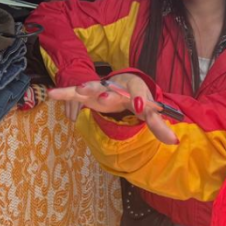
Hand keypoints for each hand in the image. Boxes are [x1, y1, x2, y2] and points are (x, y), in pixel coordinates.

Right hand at [49, 74, 177, 144]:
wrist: (124, 84)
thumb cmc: (137, 98)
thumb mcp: (149, 111)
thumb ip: (158, 125)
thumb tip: (174, 142)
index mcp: (136, 89)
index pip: (141, 94)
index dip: (143, 101)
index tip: (145, 109)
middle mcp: (117, 86)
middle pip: (115, 89)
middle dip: (111, 94)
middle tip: (107, 97)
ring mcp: (101, 89)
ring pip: (94, 87)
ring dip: (88, 88)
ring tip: (80, 89)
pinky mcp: (88, 93)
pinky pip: (75, 93)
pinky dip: (64, 93)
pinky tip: (52, 93)